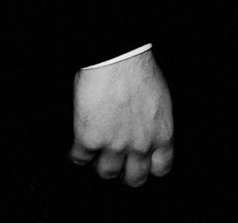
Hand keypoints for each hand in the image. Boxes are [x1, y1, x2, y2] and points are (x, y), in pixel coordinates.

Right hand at [68, 50, 174, 187]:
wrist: (117, 59)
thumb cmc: (139, 69)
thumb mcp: (160, 100)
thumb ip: (154, 122)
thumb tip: (147, 129)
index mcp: (161, 134)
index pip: (161, 168)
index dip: (150, 167)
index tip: (144, 164)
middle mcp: (140, 145)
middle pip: (135, 178)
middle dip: (126, 173)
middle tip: (119, 164)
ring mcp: (114, 145)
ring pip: (107, 173)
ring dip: (101, 165)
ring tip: (96, 156)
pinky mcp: (89, 140)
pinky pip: (80, 158)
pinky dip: (76, 154)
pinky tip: (76, 148)